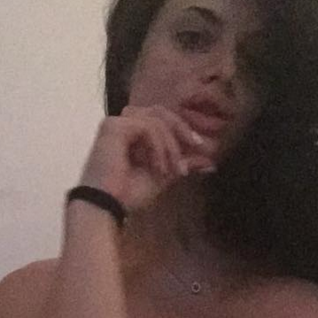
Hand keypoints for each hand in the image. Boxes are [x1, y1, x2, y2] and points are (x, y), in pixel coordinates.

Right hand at [77, 105, 214, 212]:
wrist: (107, 205)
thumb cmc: (128, 194)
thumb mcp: (164, 176)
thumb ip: (183, 164)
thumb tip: (210, 162)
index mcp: (133, 132)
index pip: (161, 119)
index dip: (182, 129)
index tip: (201, 147)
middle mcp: (123, 123)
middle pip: (160, 112)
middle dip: (181, 130)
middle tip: (197, 146)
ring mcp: (116, 123)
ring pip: (156, 119)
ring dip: (170, 145)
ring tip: (171, 170)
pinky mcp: (114, 126)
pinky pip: (147, 127)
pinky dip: (158, 146)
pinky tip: (158, 166)